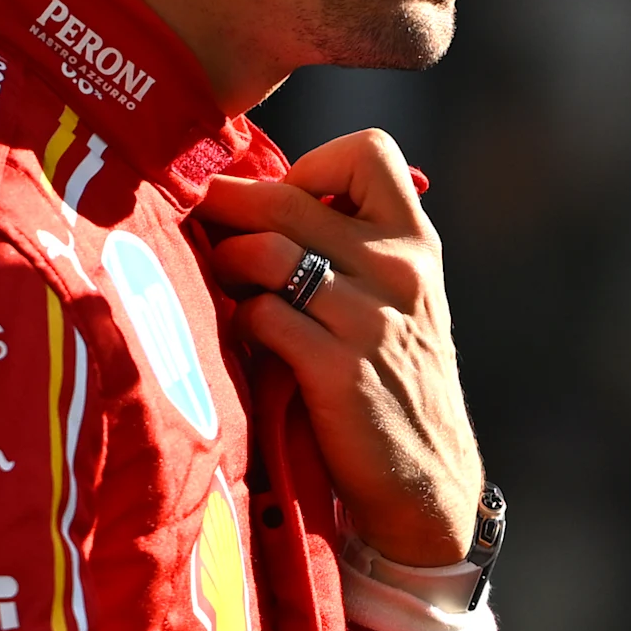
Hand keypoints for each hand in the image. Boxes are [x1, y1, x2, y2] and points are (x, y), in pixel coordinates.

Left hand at [200, 131, 481, 564]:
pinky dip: (239, 322)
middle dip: (227, 208)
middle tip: (202, 227)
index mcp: (417, 241)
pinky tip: (241, 338)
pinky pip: (261, 315)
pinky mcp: (338, 369)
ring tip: (222, 285)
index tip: (287, 200)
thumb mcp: (398, 299)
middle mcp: (400, 268)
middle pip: (285, 199)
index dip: (311, 165)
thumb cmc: (393, 381)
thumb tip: (253, 199)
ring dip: (225, 265)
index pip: (371, 150)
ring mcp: (371, 319)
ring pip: (265, 252)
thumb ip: (349, 247)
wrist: (427, 480)